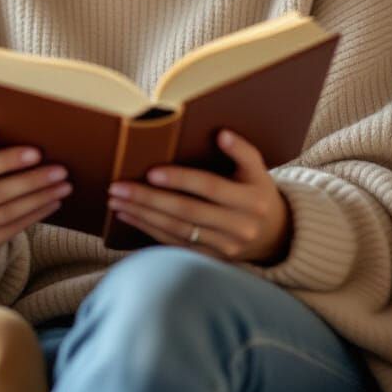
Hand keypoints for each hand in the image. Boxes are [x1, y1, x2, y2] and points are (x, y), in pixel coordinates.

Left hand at [107, 129, 292, 263]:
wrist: (275, 235)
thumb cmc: (257, 191)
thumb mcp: (258, 169)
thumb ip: (241, 151)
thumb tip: (221, 133)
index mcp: (250, 200)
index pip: (210, 188)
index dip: (181, 180)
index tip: (152, 172)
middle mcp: (238, 226)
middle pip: (187, 212)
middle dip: (149, 200)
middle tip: (118, 187)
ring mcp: (224, 247)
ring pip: (177, 230)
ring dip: (143, 215)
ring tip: (116, 201)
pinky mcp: (211, 259)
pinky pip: (176, 244)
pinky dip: (149, 230)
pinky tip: (129, 216)